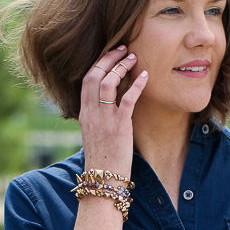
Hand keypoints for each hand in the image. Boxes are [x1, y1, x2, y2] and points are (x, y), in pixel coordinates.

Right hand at [79, 46, 147, 176]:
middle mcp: (92, 113)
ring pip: (108, 82)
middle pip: (95, 75)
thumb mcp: (94, 135)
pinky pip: (127, 100)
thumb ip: (98, 118)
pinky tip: (145, 76)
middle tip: (123, 48)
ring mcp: (104, 120)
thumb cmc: (102, 160)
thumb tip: (106, 106)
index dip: (98, 63)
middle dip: (109, 58)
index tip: (110, 54)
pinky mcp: (119, 127)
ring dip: (121, 66)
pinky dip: (136, 85)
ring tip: (133, 58)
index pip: (86, 80)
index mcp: (84, 114)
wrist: (102, 181)